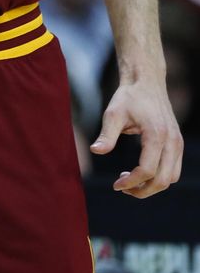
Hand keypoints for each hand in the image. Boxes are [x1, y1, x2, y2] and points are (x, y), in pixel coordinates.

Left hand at [89, 78, 182, 197]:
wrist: (146, 82)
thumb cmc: (128, 97)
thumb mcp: (113, 113)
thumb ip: (106, 134)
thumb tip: (95, 151)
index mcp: (156, 134)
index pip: (147, 170)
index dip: (131, 182)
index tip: (115, 185)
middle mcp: (172, 141)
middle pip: (163, 180)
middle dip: (142, 190)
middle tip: (121, 188)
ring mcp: (178, 143)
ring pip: (171, 178)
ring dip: (152, 186)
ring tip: (130, 180)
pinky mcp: (177, 143)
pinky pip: (173, 170)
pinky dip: (159, 177)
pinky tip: (140, 172)